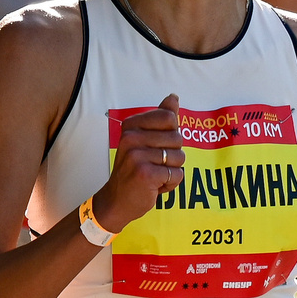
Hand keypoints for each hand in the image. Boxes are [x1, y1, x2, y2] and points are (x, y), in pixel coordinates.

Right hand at [92, 99, 186, 231]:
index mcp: (131, 125)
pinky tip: (155, 186)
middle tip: (154, 164)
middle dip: (173, 155)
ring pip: (179, 157)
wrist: (117, 200)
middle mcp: (131, 137)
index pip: (169, 118)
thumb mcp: (144, 140)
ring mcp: (137, 155)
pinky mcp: (145, 174)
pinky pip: (177, 174)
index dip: (170, 135)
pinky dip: (171, 183)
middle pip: (177, 138)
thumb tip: (173, 97)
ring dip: (172, 171)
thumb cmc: (134, 169)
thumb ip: (160, 118)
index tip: (155, 146)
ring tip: (154, 175)